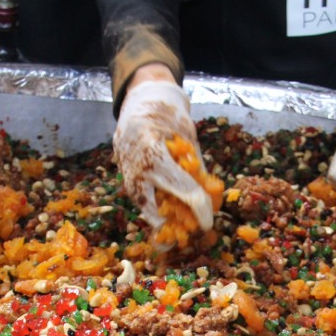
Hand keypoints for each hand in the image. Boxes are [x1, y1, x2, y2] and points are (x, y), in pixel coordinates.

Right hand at [113, 80, 212, 232]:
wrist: (138, 105)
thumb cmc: (168, 117)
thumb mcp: (188, 138)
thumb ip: (196, 168)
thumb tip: (210, 199)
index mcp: (156, 154)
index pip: (184, 191)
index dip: (200, 210)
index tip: (209, 222)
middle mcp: (137, 170)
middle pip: (157, 214)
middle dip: (177, 227)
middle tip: (193, 230)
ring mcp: (127, 178)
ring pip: (147, 212)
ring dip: (166, 222)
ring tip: (183, 223)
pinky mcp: (126, 182)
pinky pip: (143, 203)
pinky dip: (158, 211)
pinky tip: (172, 211)